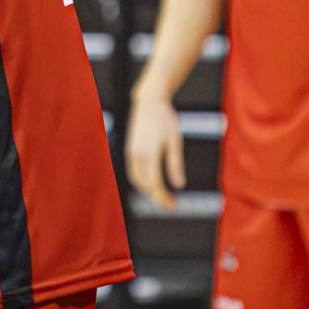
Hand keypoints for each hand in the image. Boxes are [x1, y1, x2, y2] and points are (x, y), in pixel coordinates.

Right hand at [124, 90, 185, 211]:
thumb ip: (175, 164)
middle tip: (170, 204)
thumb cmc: (165, 120)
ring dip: (148, 190)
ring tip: (162, 195)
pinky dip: (142, 181)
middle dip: (157, 197)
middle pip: (145, 185)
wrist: (150, 102)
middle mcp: (137, 154)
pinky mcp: (129, 149)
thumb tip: (179, 186)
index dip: (164, 198)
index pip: (155, 184)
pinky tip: (152, 182)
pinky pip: (133, 172)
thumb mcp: (175, 141)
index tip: (174, 206)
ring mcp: (131, 152)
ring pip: (137, 180)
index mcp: (150, 153)